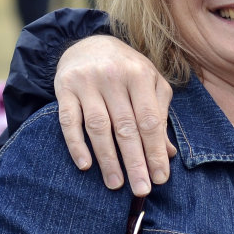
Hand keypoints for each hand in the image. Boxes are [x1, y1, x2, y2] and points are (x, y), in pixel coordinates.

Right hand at [55, 34, 175, 195]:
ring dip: (107, 159)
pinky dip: (76, 144)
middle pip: (126, 127)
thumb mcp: (150, 84)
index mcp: (140, 75)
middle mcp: (114, 77)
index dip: (155, 151)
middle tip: (141, 190)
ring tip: (115, 184)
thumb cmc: (127, 70)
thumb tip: (169, 154)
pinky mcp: (64, 88)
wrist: (87, 43)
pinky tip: (85, 165)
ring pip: (98, 127)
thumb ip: (160, 115)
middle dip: (135, 162)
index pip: (150, 121)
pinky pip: (68, 121)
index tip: (160, 178)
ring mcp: (87, 82)